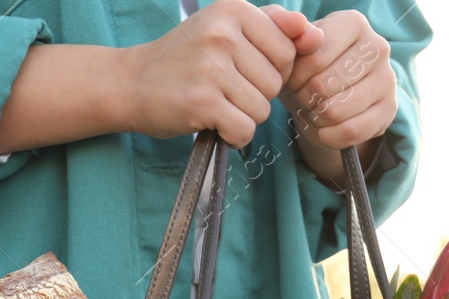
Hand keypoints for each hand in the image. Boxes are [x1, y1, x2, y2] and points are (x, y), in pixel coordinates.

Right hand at [124, 0, 323, 146]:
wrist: (132, 82)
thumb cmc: (186, 58)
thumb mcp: (227, 30)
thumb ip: (274, 27)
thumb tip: (316, 34)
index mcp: (234, 9)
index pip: (288, 51)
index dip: (270, 70)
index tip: (239, 69)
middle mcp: (223, 33)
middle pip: (275, 83)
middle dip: (255, 94)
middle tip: (222, 87)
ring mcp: (211, 68)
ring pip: (262, 109)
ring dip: (243, 116)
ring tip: (215, 103)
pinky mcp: (202, 102)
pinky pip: (244, 130)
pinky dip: (233, 135)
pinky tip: (213, 123)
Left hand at [279, 10, 396, 152]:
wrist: (326, 96)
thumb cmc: (306, 67)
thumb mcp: (291, 47)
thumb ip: (289, 31)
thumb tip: (309, 36)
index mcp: (353, 23)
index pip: (315, 57)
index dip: (294, 77)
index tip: (291, 79)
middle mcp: (378, 46)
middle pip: (323, 86)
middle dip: (303, 98)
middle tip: (302, 97)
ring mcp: (387, 79)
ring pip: (335, 111)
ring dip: (315, 118)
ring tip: (314, 110)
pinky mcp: (389, 110)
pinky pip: (350, 132)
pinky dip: (329, 136)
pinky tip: (325, 129)